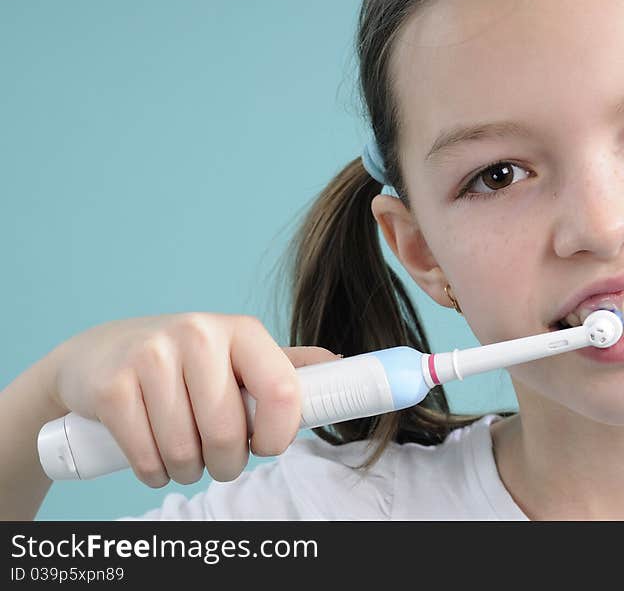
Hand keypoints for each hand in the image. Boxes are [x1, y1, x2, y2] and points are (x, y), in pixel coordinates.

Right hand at [48, 313, 337, 486]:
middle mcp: (198, 334)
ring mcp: (151, 357)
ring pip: (185, 451)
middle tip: (218, 458)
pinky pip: (145, 456)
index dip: (279, 435)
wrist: (100, 355)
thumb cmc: (185, 363)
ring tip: (184, 455)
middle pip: (229, 433)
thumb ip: (288, 366)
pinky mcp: (112, 386)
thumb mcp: (239, 356)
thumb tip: (342, 365)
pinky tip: (154, 458)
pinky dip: (153, 472)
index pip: (283, 392)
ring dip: (188, 471)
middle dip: (227, 464)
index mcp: (242, 330)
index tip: (264, 444)